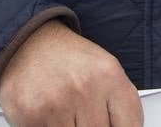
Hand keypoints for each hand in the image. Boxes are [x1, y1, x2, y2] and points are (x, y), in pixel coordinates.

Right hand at [0, 19, 141, 126]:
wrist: (30, 41)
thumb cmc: (69, 58)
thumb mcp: (104, 71)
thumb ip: (117, 104)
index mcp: (110, 75)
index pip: (130, 126)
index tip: (110, 124)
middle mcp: (85, 87)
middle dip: (92, 125)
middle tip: (82, 113)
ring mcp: (58, 102)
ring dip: (70, 126)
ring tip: (65, 109)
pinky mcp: (31, 114)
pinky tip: (49, 112)